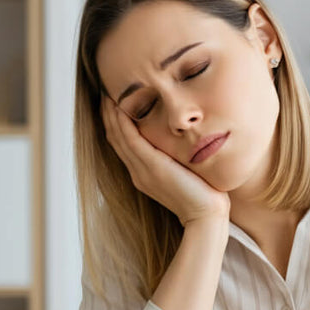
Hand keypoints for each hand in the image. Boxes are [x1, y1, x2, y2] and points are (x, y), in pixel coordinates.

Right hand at [102, 100, 229, 225]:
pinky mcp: (153, 167)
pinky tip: (119, 108)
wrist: (206, 216)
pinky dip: (123, 123)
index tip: (113, 103)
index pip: (123, 144)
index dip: (115, 124)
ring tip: (107, 94)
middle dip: (108, 115)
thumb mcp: (184, 173)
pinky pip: (131, 140)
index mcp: (143, 174)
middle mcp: (138, 172)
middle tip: (104, 93)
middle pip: (115, 139)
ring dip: (111, 115)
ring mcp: (143, 170)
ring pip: (119, 137)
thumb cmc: (202, 196)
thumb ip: (176, 160)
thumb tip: (183, 143)